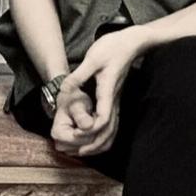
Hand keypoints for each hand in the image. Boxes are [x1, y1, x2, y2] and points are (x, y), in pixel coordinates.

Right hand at [49, 83, 115, 155]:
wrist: (70, 103)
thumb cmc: (72, 101)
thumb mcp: (76, 104)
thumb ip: (81, 115)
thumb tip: (88, 125)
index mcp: (57, 134)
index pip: (83, 139)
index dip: (92, 129)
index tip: (93, 114)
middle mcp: (61, 145)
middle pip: (88, 146)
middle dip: (96, 132)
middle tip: (94, 116)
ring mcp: (68, 150)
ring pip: (92, 149)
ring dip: (98, 136)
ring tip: (93, 121)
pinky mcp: (76, 151)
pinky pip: (94, 150)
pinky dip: (98, 140)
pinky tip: (94, 128)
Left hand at [63, 28, 145, 152]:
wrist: (131, 43)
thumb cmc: (112, 48)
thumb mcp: (92, 58)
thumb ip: (79, 75)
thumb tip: (65, 88)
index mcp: (107, 91)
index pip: (103, 118)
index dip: (90, 130)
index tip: (76, 134)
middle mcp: (113, 100)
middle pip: (109, 131)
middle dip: (93, 144)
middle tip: (75, 152)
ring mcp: (116, 101)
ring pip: (112, 130)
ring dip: (98, 143)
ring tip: (81, 152)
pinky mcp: (114, 99)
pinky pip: (112, 123)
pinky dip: (103, 135)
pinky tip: (91, 138)